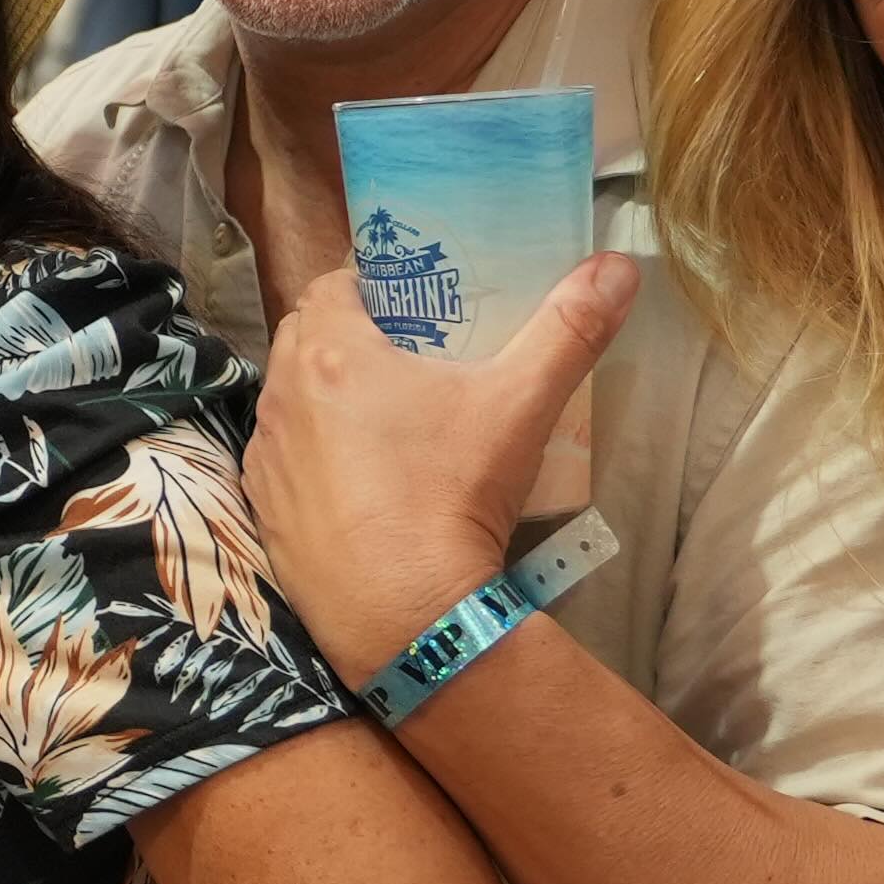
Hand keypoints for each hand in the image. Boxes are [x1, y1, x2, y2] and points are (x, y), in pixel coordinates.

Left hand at [237, 258, 638, 684]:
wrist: (408, 617)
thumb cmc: (454, 495)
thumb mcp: (520, 405)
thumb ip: (568, 330)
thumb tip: (618, 266)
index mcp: (331, 351)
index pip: (334, 283)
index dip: (370, 284)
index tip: (413, 303)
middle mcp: (282, 396)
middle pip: (305, 336)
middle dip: (348, 334)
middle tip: (408, 354)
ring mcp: (267, 459)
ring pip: (290, 400)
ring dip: (325, 395)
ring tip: (385, 415)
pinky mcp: (264, 513)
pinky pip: (282, 461)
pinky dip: (312, 456)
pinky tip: (358, 478)